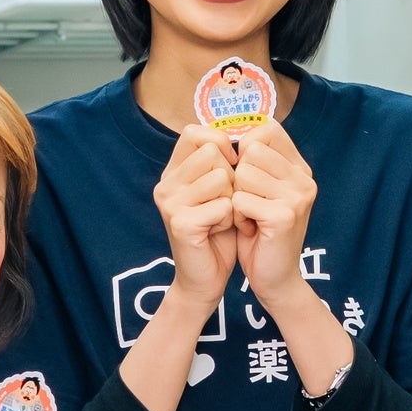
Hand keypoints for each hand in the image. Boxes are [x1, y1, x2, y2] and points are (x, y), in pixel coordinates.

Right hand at [150, 124, 244, 307]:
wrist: (204, 279)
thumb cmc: (217, 232)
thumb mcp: (219, 190)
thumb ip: (221, 161)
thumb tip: (245, 131)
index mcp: (172, 172)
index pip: (194, 132)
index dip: (220, 143)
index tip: (231, 166)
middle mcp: (165, 183)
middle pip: (212, 152)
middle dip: (231, 178)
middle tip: (224, 203)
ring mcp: (170, 203)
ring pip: (221, 178)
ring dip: (232, 200)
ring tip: (221, 219)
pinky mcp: (180, 223)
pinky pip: (224, 205)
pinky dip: (230, 220)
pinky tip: (218, 232)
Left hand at [226, 122, 321, 298]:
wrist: (275, 278)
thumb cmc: (260, 231)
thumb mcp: (259, 188)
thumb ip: (254, 161)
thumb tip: (225, 131)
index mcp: (300, 167)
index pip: (267, 129)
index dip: (246, 149)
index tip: (248, 177)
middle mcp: (304, 178)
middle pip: (250, 151)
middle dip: (239, 179)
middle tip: (251, 205)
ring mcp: (298, 196)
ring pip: (242, 175)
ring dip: (237, 199)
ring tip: (251, 218)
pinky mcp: (284, 215)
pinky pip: (240, 200)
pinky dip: (238, 218)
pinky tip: (251, 231)